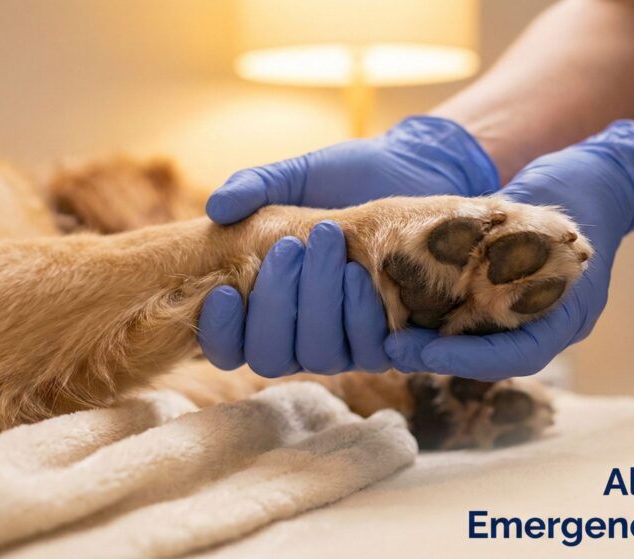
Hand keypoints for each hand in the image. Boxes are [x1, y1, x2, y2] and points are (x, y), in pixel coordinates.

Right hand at [198, 116, 498, 372]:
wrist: (415, 168)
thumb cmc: (347, 177)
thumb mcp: (296, 176)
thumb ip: (254, 187)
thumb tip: (217, 209)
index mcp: (268, 304)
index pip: (230, 348)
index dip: (220, 332)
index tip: (225, 291)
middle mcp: (303, 334)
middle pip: (271, 356)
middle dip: (275, 303)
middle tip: (289, 246)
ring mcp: (348, 343)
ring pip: (321, 355)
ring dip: (319, 303)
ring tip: (329, 243)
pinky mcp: (394, 341)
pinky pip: (371, 352)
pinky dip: (360, 314)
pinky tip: (359, 274)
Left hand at [383, 120, 633, 379]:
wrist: (597, 178)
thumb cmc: (577, 184)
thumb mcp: (545, 210)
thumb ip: (507, 237)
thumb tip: (448, 246)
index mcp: (570, 312)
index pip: (520, 354)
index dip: (471, 358)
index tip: (427, 352)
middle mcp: (553, 323)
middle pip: (495, 359)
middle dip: (442, 357)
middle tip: (394, 347)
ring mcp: (537, 315)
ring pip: (483, 346)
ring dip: (437, 345)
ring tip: (393, 336)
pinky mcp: (516, 301)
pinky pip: (480, 323)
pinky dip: (445, 323)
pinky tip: (407, 314)